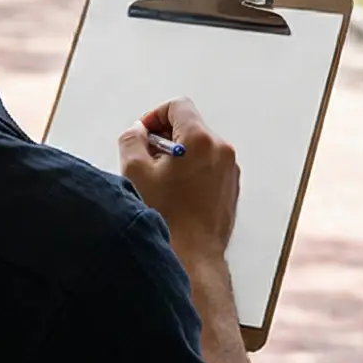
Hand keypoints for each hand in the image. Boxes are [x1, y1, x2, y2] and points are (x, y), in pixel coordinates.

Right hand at [117, 98, 240, 266]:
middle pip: (189, 125)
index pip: (178, 106)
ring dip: (178, 154)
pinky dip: (192, 169)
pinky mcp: (231, 187)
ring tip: (161, 181)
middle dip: (165, 137)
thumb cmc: (167, 217)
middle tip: (147, 160)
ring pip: (199, 146)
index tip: (144, 135)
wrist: (193, 256)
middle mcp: (220, 150)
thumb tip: (137, 132)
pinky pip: (209, 165)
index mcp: (200, 140)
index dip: (155, 116)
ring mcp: (229, 169)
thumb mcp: (135, 172)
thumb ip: (132, 140)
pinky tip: (176, 193)